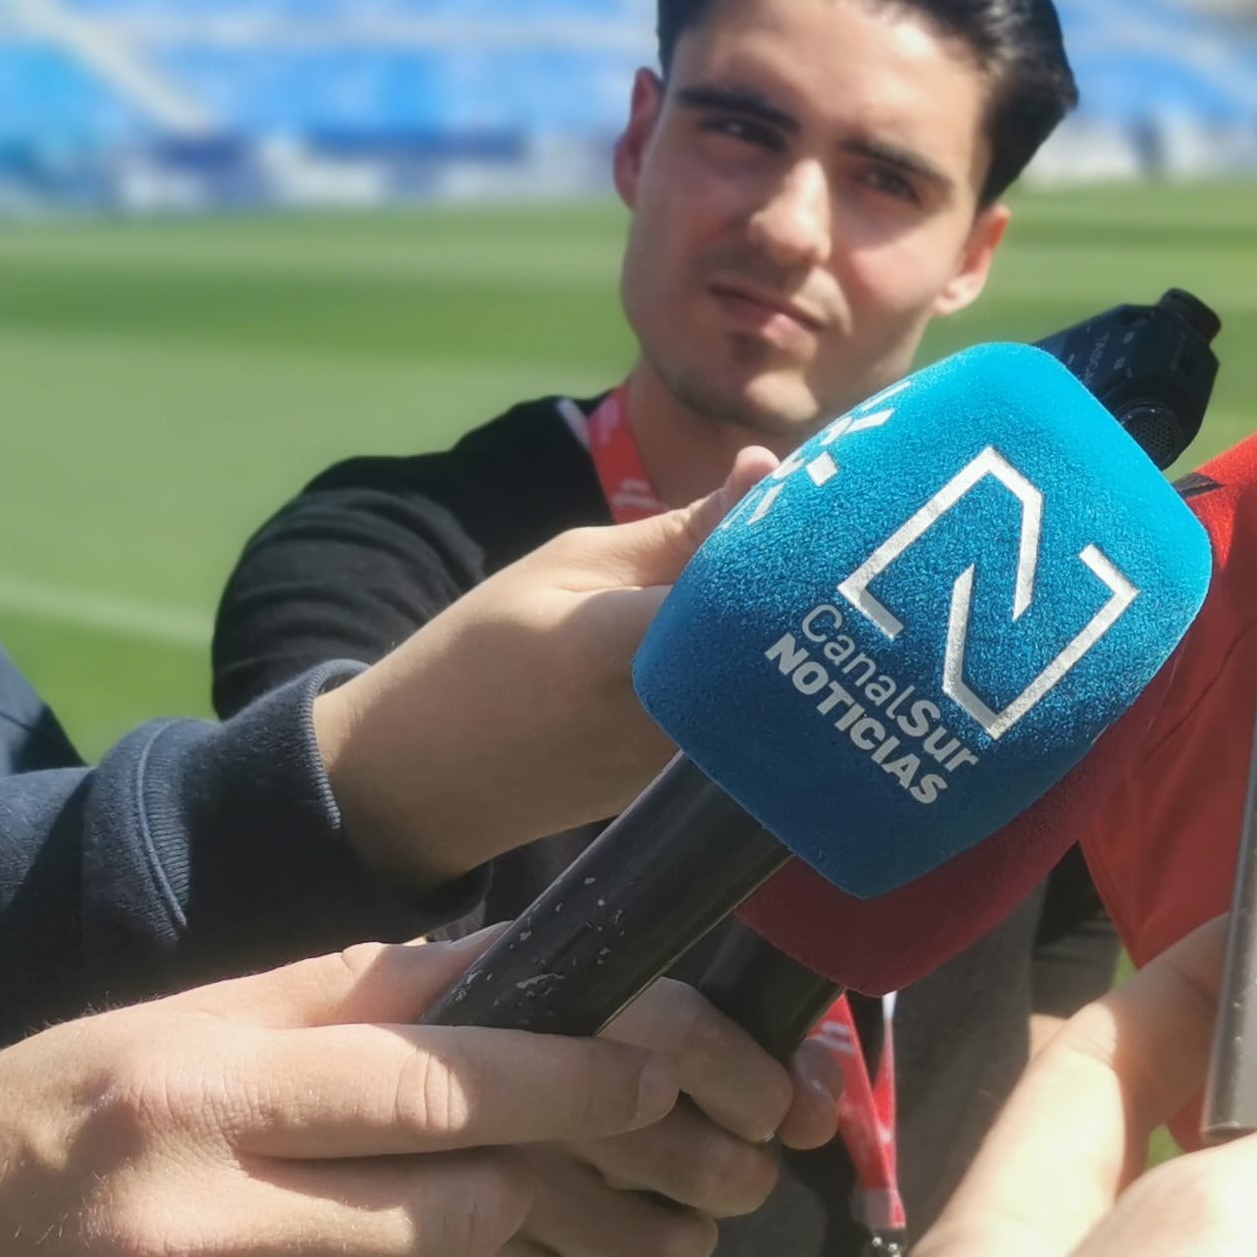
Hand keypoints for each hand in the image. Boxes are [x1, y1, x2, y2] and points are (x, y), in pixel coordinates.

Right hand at [0, 941, 677, 1256]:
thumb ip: (341, 997)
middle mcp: (186, 1236)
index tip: (650, 1075)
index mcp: (189, 1101)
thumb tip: (515, 956)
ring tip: (322, 1244)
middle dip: (502, 1190)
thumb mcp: (160, 1035)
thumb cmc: (21, 1140)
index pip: (436, 1087)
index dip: (567, 1083)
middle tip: (491, 1170)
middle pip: (456, 1219)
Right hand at [310, 446, 777, 885]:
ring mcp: (694, 762)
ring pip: (776, 673)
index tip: (822, 496)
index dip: (796, 538)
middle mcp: (676, 716)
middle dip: (806, 577)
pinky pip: (755, 707)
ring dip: (790, 621)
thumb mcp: (566, 566)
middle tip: (829, 525)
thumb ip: (674, 530)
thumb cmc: (483, 654)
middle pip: (779, 634)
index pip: (750, 585)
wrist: (427, 782)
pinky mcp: (701, 786)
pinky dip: (764, 665)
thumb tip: (763, 470)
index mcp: (627, 649)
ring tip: (804, 568)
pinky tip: (766, 629)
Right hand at [445, 976, 849, 1256]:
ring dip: (691, 1237)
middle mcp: (518, 1105)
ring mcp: (491, 1200)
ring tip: (668, 1214)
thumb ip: (729, 1039)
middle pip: (702, 1167)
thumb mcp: (616, 1007)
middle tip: (727, 1169)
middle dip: (739, 1175)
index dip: (758, 1086)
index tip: (776, 1113)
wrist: (377, 1102)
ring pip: (667, 1248)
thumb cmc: (528, 1043)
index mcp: (556, 1014)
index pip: (686, 1044)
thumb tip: (815, 1115)